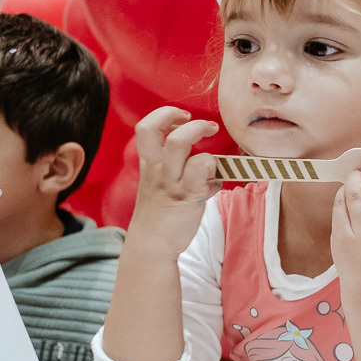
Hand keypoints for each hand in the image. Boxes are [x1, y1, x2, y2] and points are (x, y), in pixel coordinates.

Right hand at [128, 107, 221, 257]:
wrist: (153, 245)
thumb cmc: (161, 215)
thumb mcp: (162, 186)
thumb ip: (179, 170)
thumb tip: (210, 163)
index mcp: (149, 164)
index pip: (145, 127)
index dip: (164, 115)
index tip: (182, 118)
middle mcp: (157, 169)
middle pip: (154, 128)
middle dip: (179, 117)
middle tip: (205, 126)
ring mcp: (170, 181)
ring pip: (179, 143)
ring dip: (199, 135)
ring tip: (213, 148)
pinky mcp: (187, 195)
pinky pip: (202, 169)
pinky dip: (214, 171)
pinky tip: (215, 184)